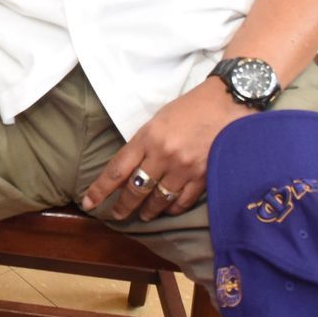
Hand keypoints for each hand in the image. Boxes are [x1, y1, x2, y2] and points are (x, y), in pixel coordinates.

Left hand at [81, 82, 250, 220]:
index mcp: (147, 137)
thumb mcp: (158, 120)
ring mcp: (184, 168)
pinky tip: (168, 209)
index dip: (100, 190)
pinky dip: (173, 208)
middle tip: (117, 216)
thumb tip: (129, 170)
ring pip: (159, 200)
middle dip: (123, 207)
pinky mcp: (204, 177)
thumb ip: (143, 144)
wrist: (228, 101)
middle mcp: (163, 155)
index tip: (89, 203)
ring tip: (143, 215)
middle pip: (136, 190)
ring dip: (148, 211)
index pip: (117, 170)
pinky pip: (183, 201)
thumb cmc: (191, 107)